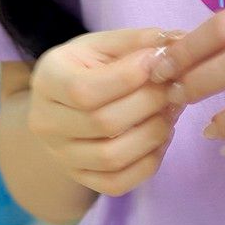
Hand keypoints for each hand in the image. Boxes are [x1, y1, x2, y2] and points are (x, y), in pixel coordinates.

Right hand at [28, 24, 189, 195]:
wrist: (67, 103)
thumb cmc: (90, 67)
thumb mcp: (106, 45)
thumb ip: (138, 42)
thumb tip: (179, 41)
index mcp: (47, 80)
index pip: (84, 90)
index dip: (130, 77)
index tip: (159, 61)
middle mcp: (45, 123)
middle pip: (104, 123)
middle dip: (150, 103)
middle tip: (175, 87)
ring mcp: (61, 156)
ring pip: (113, 157)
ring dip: (154, 133)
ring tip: (170, 111)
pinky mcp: (82, 178)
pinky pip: (118, 183)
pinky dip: (149, 162)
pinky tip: (161, 137)